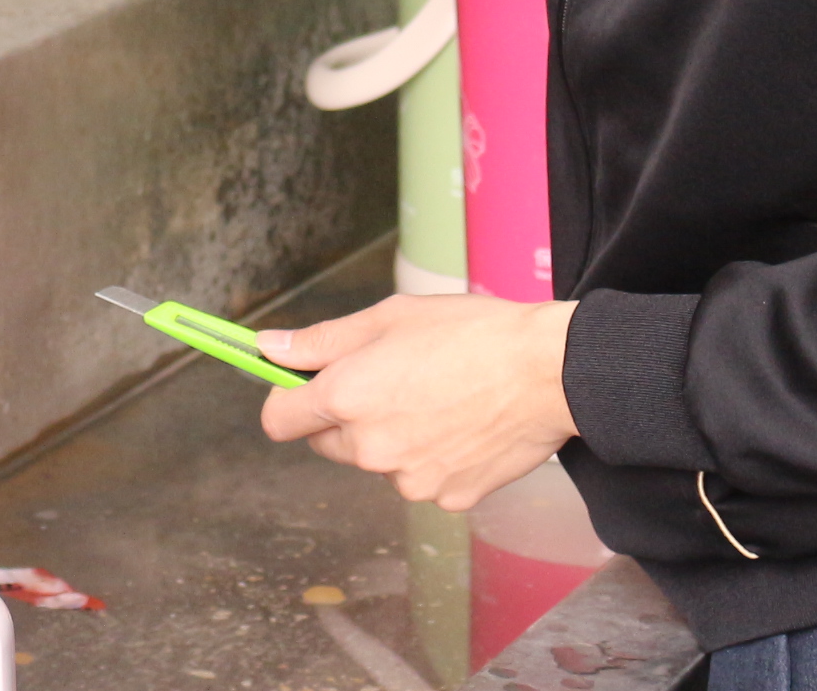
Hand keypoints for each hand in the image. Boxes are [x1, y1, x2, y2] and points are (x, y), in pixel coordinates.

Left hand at [257, 293, 580, 510]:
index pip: (279, 420)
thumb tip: (269, 348)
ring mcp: (410, 480)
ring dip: (393, 438)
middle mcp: (371, 448)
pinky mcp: (447, 498)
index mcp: (347, 398)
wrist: (548, 371)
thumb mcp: (389, 318)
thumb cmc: (472, 334)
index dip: (288, 399)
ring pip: (378, 461)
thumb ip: (321, 341)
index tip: (305, 386)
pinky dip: (434, 457)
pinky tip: (463, 424)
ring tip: (439, 397)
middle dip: (346, 417)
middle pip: (329, 443)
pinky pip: (422, 479)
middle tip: (392, 379)